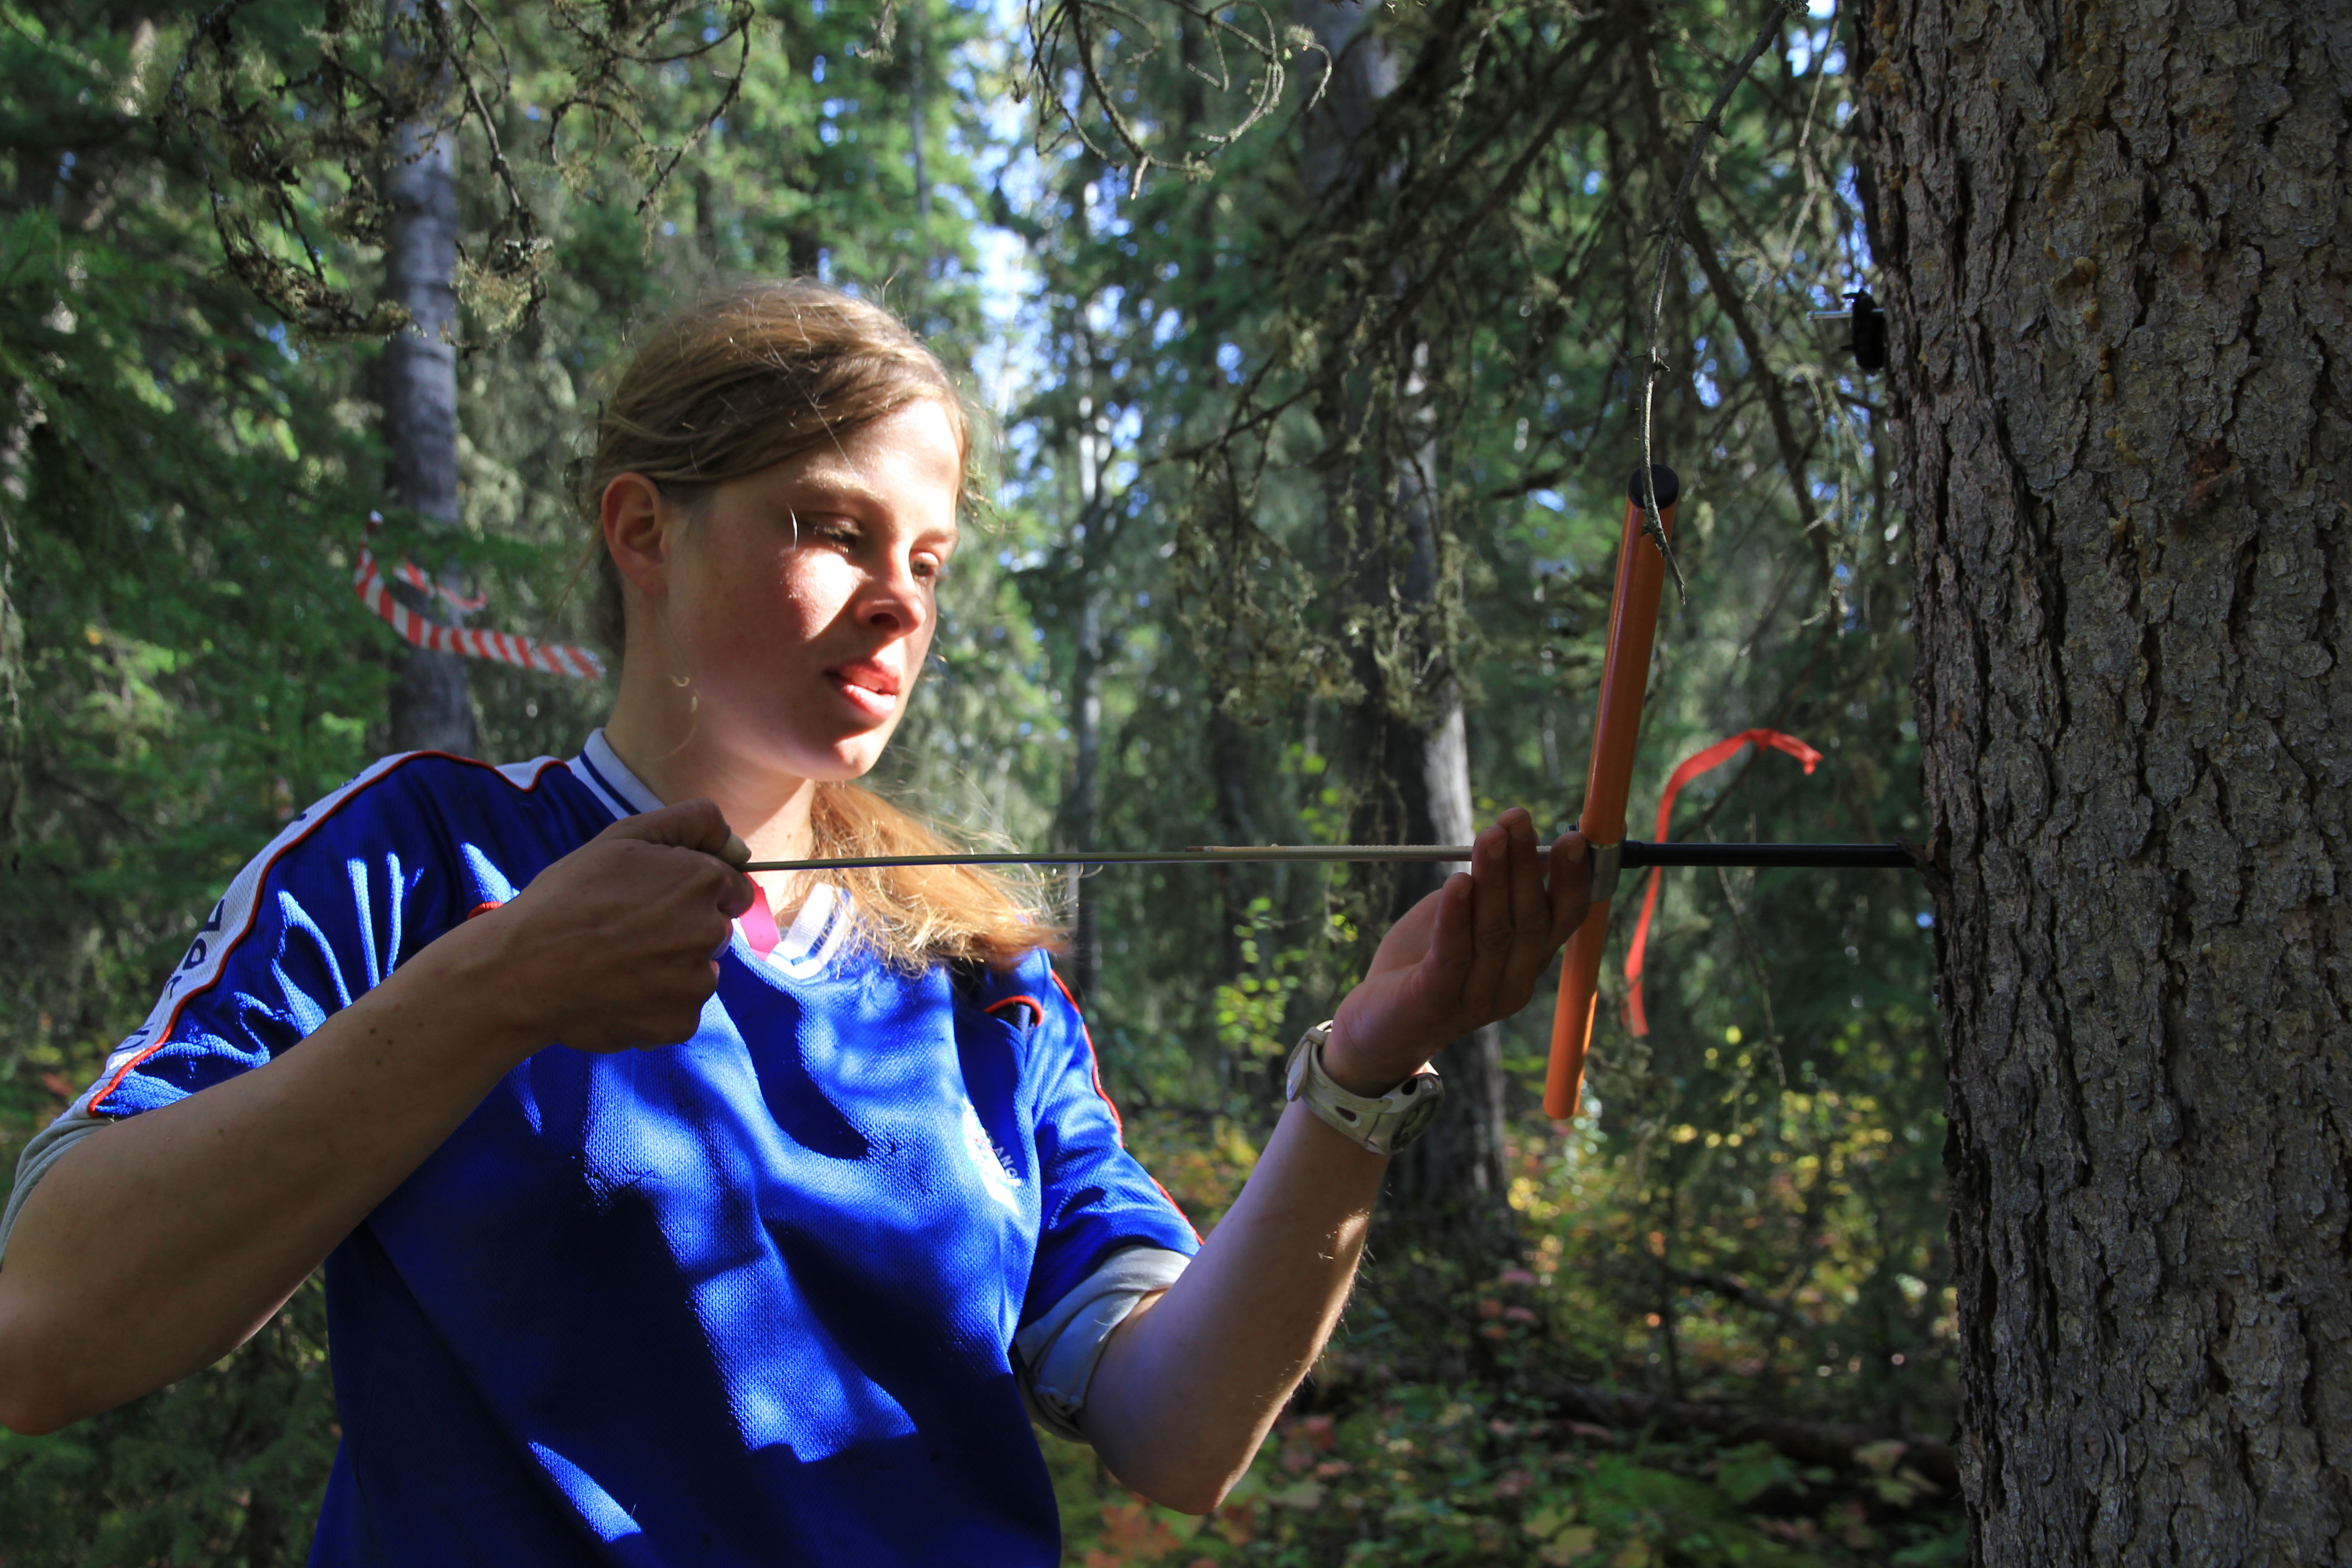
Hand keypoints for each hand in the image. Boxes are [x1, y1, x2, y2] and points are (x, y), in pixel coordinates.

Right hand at [474, 799, 755, 1053]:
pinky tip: (615, 993)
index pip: (732, 889)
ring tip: (616, 965)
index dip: (694, 893)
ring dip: (670, 970)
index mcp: (701, 881)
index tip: (657, 900)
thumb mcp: (624, 838)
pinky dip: (654, 1006)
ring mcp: (697, 982)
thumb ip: (692, 824)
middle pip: (714, 931)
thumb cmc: (567, 898)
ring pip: (697, 972)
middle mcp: (709, 931)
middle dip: (683, 930)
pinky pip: (678, 1011)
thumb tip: (738, 846)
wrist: (521, 971)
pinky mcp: (680, 1022)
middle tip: (626, 933)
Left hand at [1323, 810, 1591, 1096]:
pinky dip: (1456, 916)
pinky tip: (1458, 881)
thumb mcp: (1462, 921)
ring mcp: (1475, 998)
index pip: (1564, 919)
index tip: (1575, 835)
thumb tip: (1521, 838)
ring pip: (1495, 933)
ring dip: (1495, 878)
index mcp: (1528, 964)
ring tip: (1490, 835)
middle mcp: (1511, 984)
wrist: (1376, 1030)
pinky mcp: (1434, 1001)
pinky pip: (1452, 955)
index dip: (1573, 878)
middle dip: (1527, 865)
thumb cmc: (1423, 964)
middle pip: (1531, 920)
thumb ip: (1491, 890)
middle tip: (1518, 819)